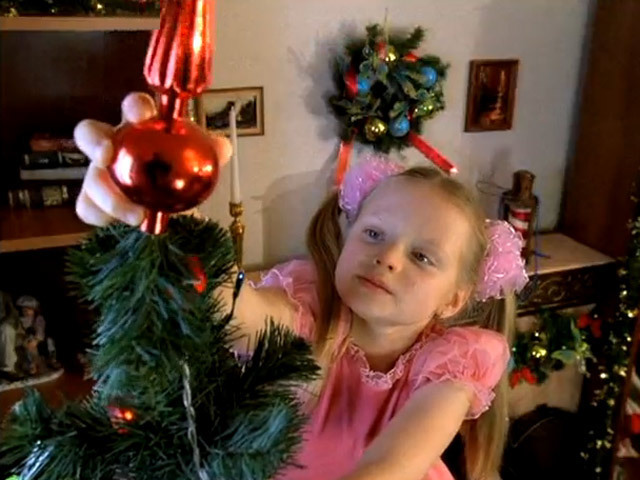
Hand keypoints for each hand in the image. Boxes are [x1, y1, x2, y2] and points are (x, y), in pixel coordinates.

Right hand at [74, 92, 231, 226]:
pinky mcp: (94, 199)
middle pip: (89, 132)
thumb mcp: (199, 157)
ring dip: (109, 197)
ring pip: (89, 178)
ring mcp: (99, 172)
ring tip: (137, 215)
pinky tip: (126, 223)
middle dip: (95, 141)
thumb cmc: (181, 167)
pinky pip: (87, 207)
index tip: (142, 114)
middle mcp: (114, 145)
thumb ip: (210, 151)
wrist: (171, 198)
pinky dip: (103, 216)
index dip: (135, 106)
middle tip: (106, 157)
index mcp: (141, 126)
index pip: (134, 107)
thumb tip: (222, 147)